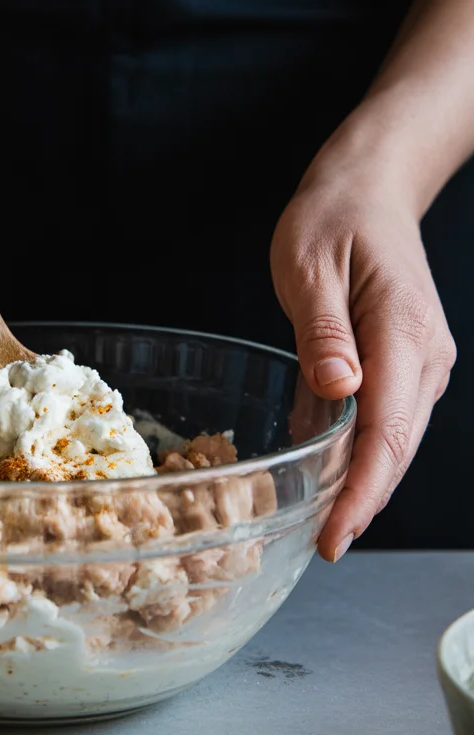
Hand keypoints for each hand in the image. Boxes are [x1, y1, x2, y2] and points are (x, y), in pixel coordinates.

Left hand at [270, 167, 455, 561]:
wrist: (370, 188)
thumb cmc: (334, 217)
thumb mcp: (309, 264)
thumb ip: (322, 332)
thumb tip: (340, 392)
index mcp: (403, 329)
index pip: (388, 430)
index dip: (363, 491)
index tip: (335, 536)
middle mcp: (425, 354)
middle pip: (398, 445)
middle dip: (363, 502)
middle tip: (322, 546)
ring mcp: (422, 360)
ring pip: (396, 437)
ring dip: (364, 481)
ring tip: (324, 523)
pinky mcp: (408, 361)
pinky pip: (387, 417)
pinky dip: (361, 449)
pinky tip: (330, 473)